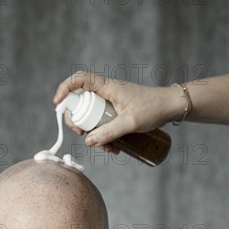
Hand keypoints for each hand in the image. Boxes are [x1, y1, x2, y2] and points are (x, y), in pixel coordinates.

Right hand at [53, 71, 180, 147]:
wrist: (171, 107)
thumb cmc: (154, 108)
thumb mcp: (131, 122)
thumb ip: (109, 132)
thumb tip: (88, 141)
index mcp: (107, 87)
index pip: (79, 80)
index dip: (65, 88)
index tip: (58, 103)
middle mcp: (106, 92)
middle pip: (80, 102)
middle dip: (77, 120)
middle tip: (81, 134)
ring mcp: (110, 103)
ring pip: (91, 117)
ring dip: (93, 133)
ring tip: (107, 148)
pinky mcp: (115, 112)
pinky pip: (102, 123)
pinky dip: (104, 136)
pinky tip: (114, 147)